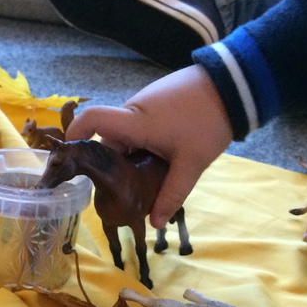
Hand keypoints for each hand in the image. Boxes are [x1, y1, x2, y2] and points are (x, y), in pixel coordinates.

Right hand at [66, 65, 233, 228]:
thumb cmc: (208, 122)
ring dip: (132, 155)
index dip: (74, 137)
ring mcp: (145, 103)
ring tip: (148, 177)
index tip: (70, 160)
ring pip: (126, 135)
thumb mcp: (192, 164)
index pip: (91, 121)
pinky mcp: (157, 100)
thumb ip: (172, 195)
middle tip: (125, 190)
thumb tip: (154, 224)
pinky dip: (143, 142)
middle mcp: (133, 110)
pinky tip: (161, 156)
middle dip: (115, 164)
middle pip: (110, 139)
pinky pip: (140, 125)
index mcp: (135, 123)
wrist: (235, 83)